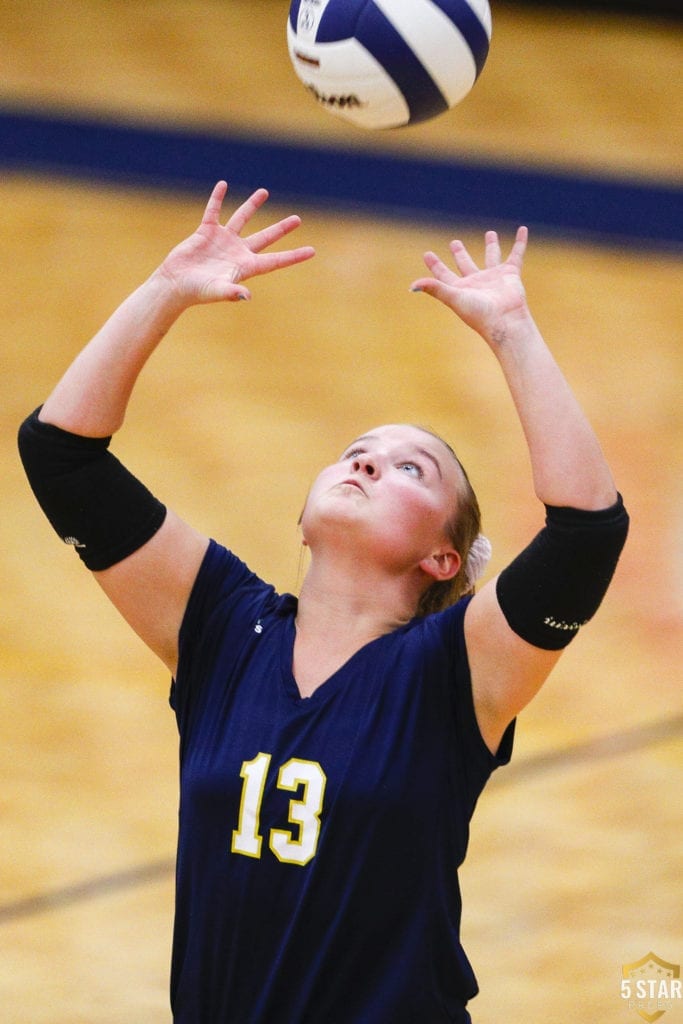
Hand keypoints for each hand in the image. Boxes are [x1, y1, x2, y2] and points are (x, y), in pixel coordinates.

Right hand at [158, 181, 314, 303]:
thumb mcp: (216, 291)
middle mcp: (238, 252)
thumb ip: (232, 292)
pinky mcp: (206, 232)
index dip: (294, 256)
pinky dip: (217, 198)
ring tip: (265, 192)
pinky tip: (223, 185)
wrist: (174, 284)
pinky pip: (213, 211)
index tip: (312, 251)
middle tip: (297, 219)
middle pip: (265, 238)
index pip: (275, 261)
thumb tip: (246, 296)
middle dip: (281, 229)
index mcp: (246, 267)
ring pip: (242, 219)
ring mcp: (223, 241)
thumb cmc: (197, 292)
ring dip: (252, 205)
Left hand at [410, 227, 529, 344]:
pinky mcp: (510, 274)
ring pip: (491, 257)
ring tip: (490, 233)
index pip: (443, 275)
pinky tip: (522, 230)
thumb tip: (412, 286)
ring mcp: (494, 277)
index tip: (427, 254)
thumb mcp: (454, 298)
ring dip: (491, 245)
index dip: (435, 265)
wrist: (505, 321)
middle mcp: (476, 282)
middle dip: (459, 253)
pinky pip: (516, 254)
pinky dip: (520, 242)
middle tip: (454, 242)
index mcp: (461, 289)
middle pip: (465, 264)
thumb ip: (435, 289)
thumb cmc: (478, 313)